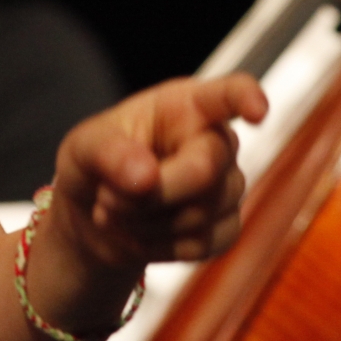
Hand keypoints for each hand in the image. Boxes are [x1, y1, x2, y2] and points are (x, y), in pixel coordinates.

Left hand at [28, 73, 266, 332]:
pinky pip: (200, 245)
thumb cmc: (95, 164)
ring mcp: (227, 187)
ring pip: (200, 214)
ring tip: (113, 212)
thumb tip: (146, 178)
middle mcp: (216, 142)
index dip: (247, 98)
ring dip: (144, 222)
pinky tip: (136, 233)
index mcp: (187, 105)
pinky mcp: (225, 228)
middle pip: (206, 169)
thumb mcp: (84, 147)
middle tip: (105, 200)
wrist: (95, 216)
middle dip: (152, 193)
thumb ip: (109, 153)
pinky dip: (157, 247)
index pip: (229, 94)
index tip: (257, 110)